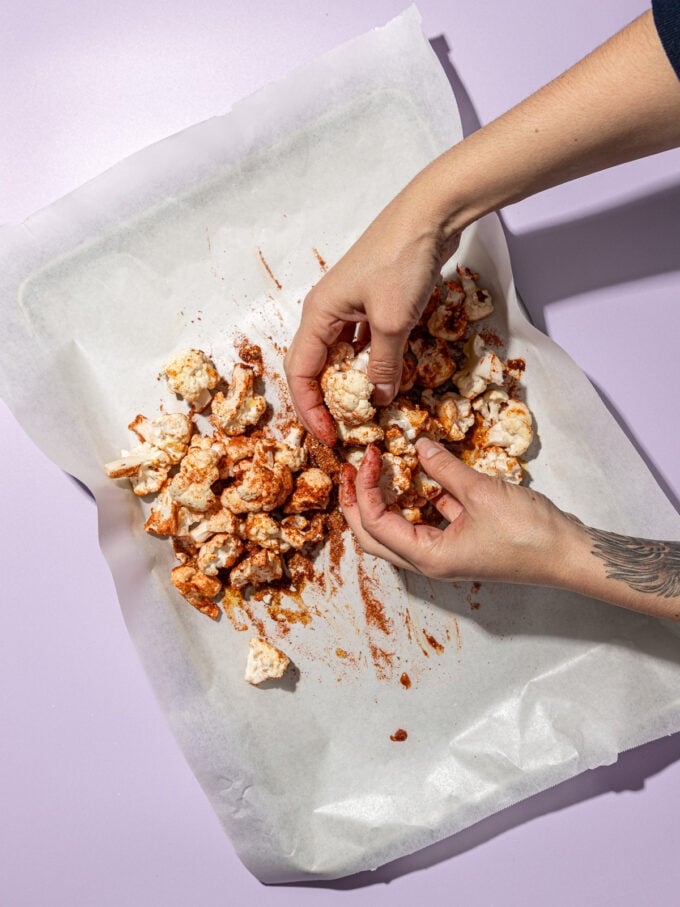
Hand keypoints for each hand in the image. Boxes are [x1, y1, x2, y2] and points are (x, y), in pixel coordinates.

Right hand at [284, 183, 460, 444]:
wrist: (430, 215)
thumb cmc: (402, 263)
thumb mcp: (393, 322)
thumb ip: (382, 366)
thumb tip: (376, 399)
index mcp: (318, 315)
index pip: (300, 373)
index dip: (311, 409)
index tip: (331, 437)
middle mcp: (326, 312)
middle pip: (315, 366)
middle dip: (325, 401)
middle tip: (344, 430)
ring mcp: (349, 305)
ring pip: (339, 355)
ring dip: (348, 384)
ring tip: (362, 412)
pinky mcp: (372, 301)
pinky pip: (361, 342)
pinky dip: (368, 363)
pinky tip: (382, 379)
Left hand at [340, 437, 576, 586]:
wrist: (569, 554)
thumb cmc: (528, 534)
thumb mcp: (482, 493)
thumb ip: (445, 469)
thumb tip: (420, 446)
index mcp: (428, 558)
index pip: (375, 524)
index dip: (365, 488)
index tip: (370, 455)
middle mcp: (430, 561)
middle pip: (375, 537)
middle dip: (357, 504)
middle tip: (352, 471)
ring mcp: (445, 553)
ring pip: (398, 530)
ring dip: (384, 502)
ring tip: (377, 470)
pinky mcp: (462, 541)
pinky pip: (428, 520)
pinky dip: (418, 498)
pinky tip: (420, 472)